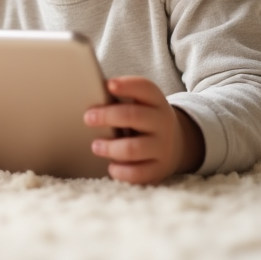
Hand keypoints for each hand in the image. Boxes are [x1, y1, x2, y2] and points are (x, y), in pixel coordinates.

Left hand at [83, 76, 203, 184]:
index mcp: (156, 101)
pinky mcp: (159, 169)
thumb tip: (86, 91)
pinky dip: (121, 172)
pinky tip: (111, 167)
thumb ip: (120, 98)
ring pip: (133, 148)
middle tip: (88, 118)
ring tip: (96, 146)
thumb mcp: (141, 104)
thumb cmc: (144, 119)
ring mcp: (162, 147)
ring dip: (110, 147)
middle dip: (108, 116)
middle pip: (135, 116)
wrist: (174, 144)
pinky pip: (138, 173)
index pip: (145, 88)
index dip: (127, 85)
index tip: (109, 85)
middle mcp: (162, 123)